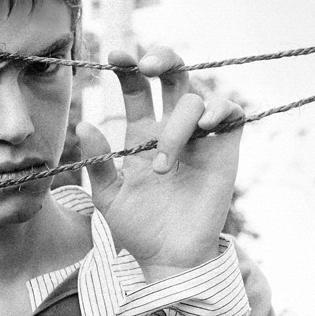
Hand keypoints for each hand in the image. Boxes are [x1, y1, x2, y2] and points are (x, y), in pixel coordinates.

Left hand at [78, 45, 243, 277]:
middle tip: (145, 66)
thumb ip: (98, 161)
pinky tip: (204, 129)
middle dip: (161, 59)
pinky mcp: (226, 149)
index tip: (115, 57)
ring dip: (178, 124)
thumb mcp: (108, 197)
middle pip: (173, 74)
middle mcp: (172, 128)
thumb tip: (83, 125)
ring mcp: (200, 137)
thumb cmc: (137, 230)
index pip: (136, 88)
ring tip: (163, 165)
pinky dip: (219, 110)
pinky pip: (231, 111)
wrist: (169, 258)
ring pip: (195, 97)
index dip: (128, 68)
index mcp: (141, 134)